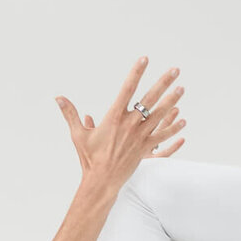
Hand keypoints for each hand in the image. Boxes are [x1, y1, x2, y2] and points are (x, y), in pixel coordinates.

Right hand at [56, 57, 186, 187]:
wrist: (101, 181)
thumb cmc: (89, 158)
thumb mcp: (78, 134)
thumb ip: (70, 113)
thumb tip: (58, 97)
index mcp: (114, 118)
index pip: (127, 89)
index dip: (136, 73)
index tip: (144, 59)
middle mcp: (130, 124)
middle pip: (150, 99)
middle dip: (163, 83)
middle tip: (175, 70)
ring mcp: (140, 136)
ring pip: (160, 115)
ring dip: (172, 101)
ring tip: (181, 88)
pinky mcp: (145, 148)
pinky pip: (162, 136)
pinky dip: (173, 128)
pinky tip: (182, 120)